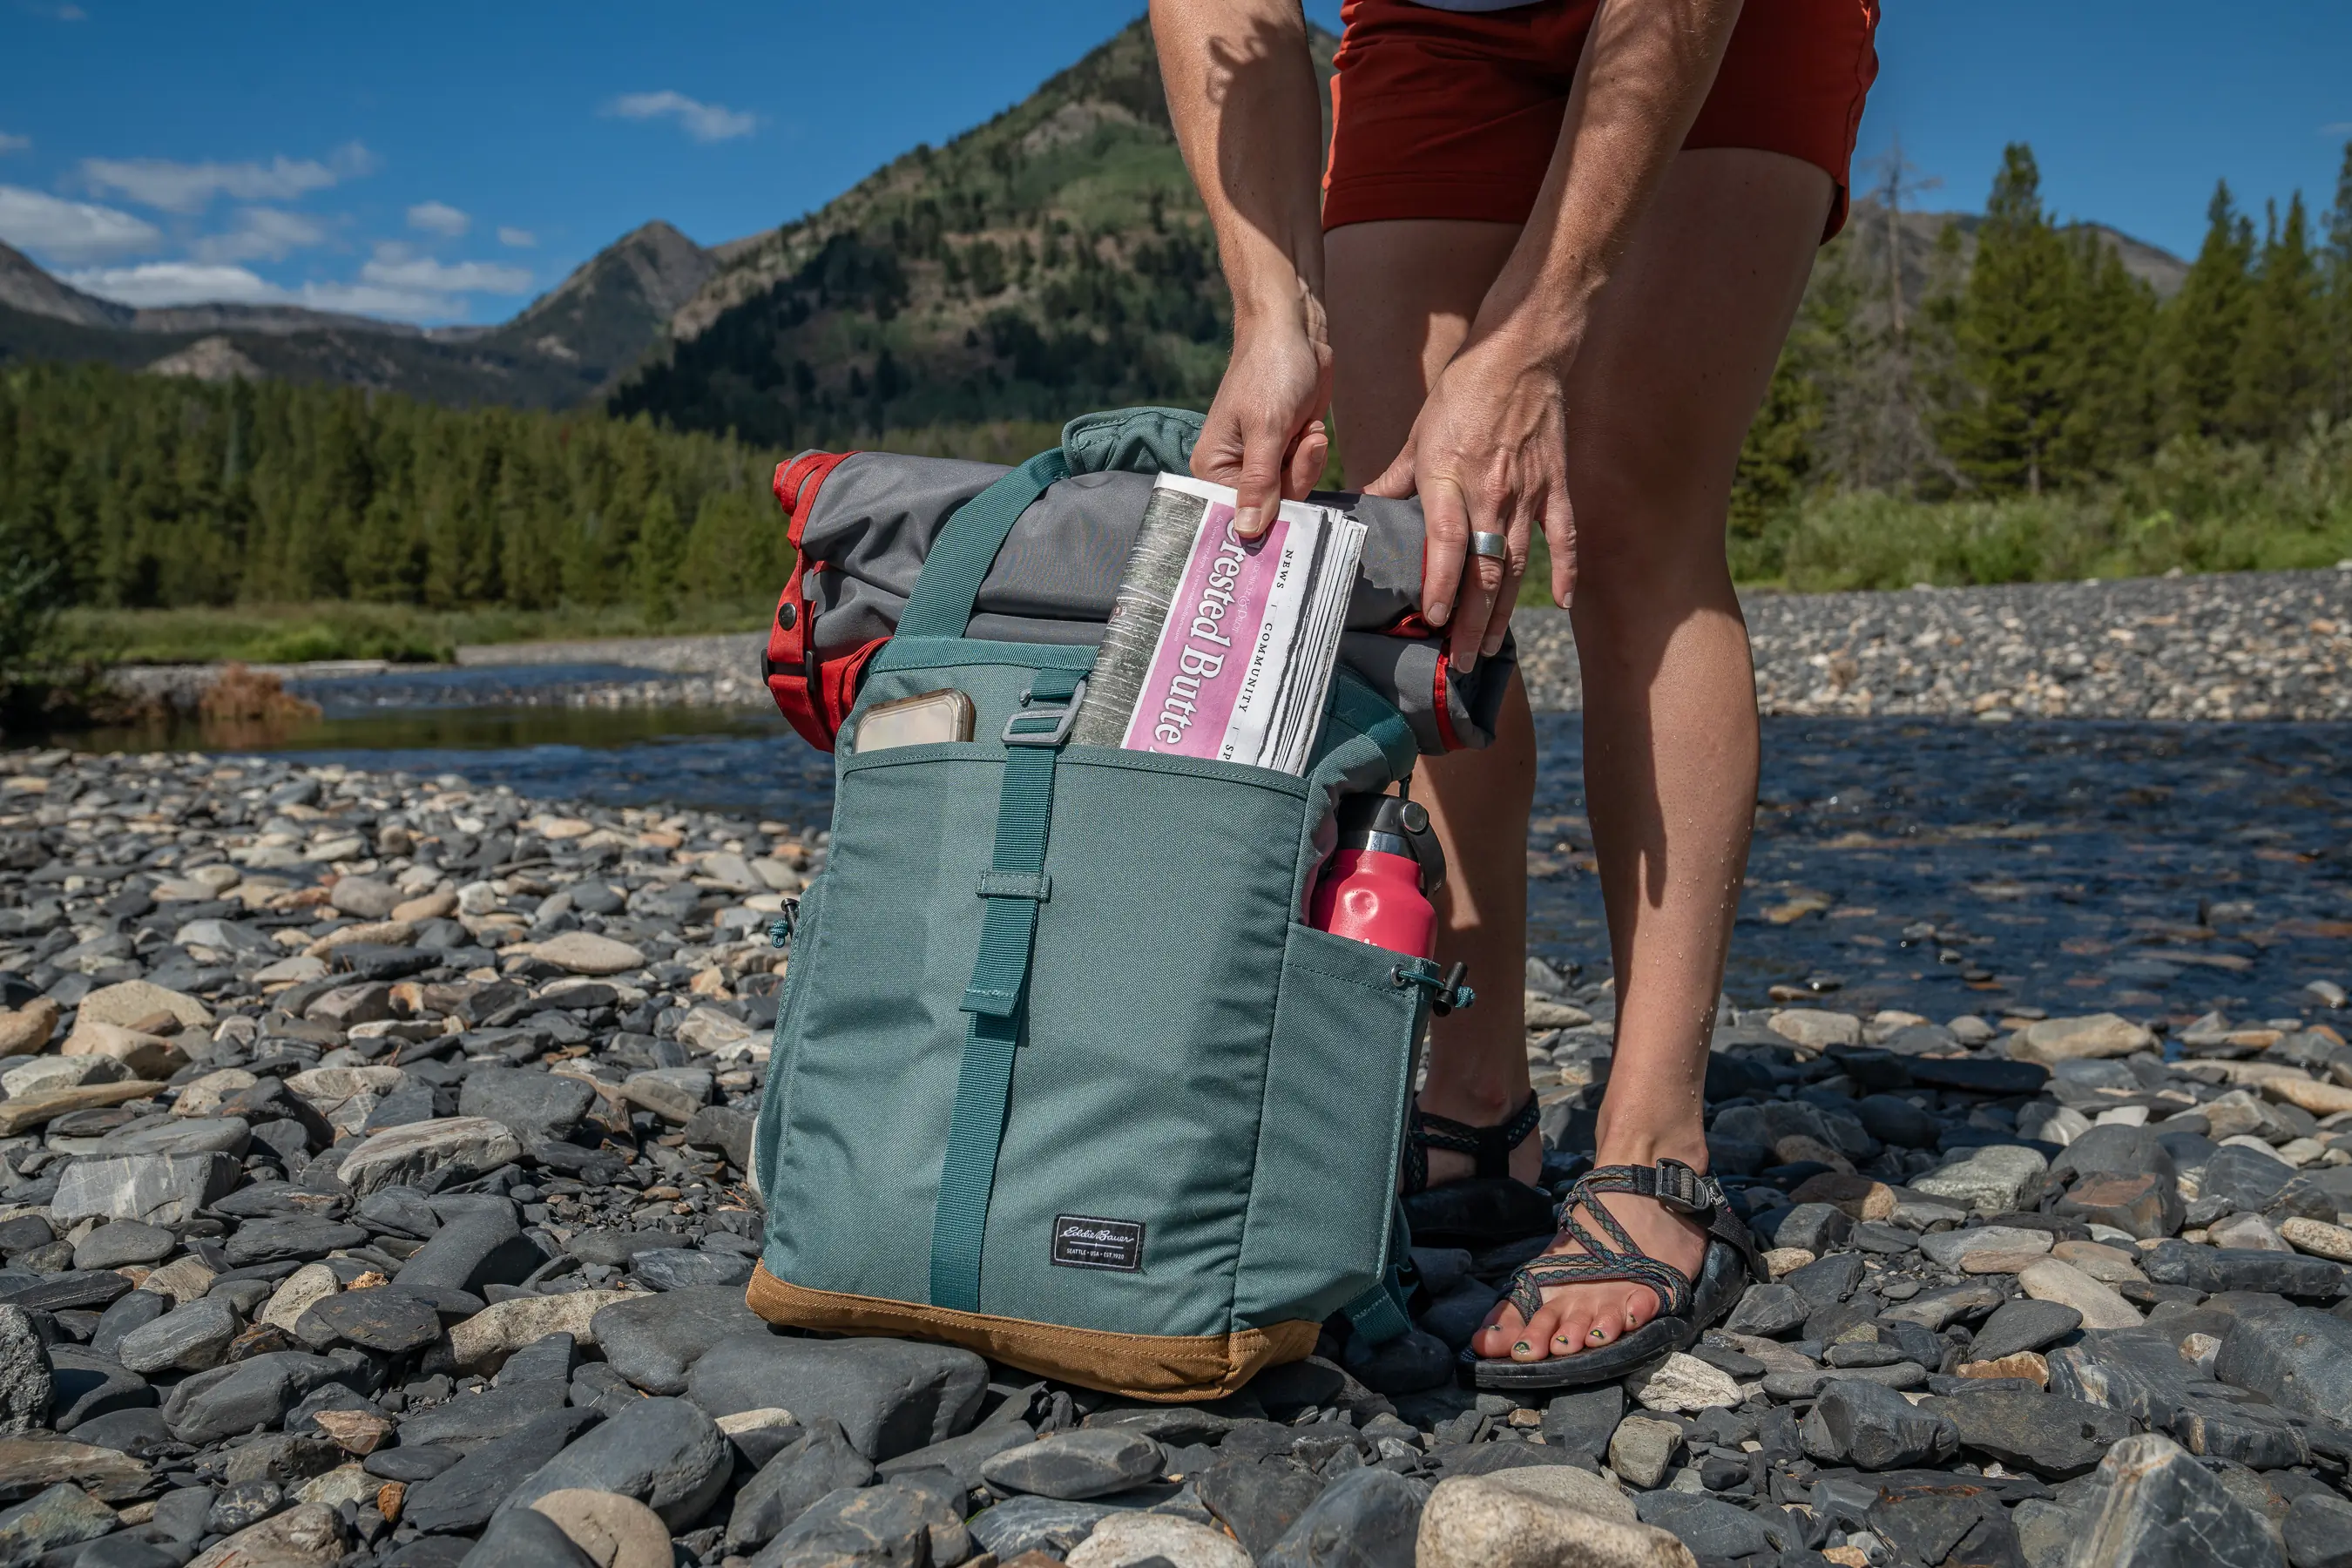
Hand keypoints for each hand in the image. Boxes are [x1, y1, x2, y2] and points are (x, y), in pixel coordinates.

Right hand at [1190, 316, 1332, 538]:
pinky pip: (1305, 474)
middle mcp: (1233, 471)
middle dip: (1294, 478)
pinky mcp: (1285, 453)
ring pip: (1294, 492)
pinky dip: (1313, 452)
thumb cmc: (1270, 370)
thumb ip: (1260, 482)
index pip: (1237, 516)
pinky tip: (1308, 426)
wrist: (1294, 332)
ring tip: (1304, 427)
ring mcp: (1262, 463)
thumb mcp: (1266, 428)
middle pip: (1271, 509)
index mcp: (1212, 468)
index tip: (1288, 514)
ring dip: (1307, 461)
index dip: (1264, 521)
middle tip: (1300, 442)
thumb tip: (1248, 532)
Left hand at [1366, 337, 1576, 664]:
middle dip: (1471, 622)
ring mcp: (1528, 492)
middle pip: (1483, 571)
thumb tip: (1371, 506)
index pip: (1446, 545)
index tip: (1434, 621)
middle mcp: (1489, 492)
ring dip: (1503, 612)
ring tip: (1489, 648)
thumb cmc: (1462, 392)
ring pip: (1516, 566)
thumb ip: (1397, 478)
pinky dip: (1564, 570)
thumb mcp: (1418, 433)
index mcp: (1449, 478)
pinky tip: (1561, 603)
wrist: (1520, 355)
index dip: (1441, 586)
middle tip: (1460, 661)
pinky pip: (1563, 537)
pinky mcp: (1556, 486)